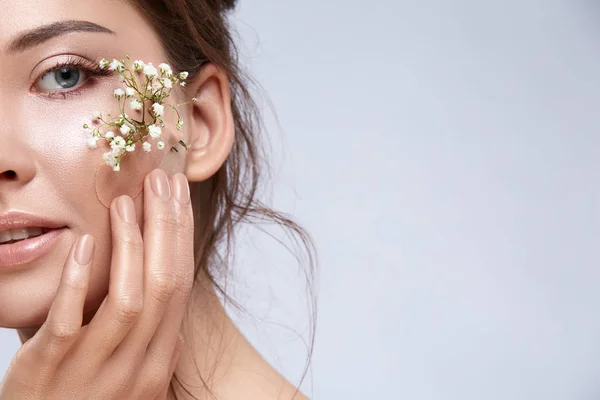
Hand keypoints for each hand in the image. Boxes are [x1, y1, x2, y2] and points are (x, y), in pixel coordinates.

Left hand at [0, 169, 194, 399]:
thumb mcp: (133, 384)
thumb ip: (154, 349)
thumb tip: (173, 318)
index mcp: (158, 363)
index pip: (180, 287)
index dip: (182, 236)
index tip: (179, 196)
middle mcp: (135, 366)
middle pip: (163, 286)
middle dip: (166, 227)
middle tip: (161, 182)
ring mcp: (94, 368)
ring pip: (128, 300)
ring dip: (130, 246)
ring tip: (124, 203)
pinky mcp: (49, 369)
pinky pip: (68, 320)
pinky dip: (79, 279)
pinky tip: (82, 244)